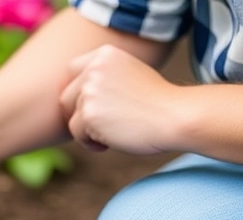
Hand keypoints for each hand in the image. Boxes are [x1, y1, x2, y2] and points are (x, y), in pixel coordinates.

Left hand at [59, 44, 183, 154]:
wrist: (176, 117)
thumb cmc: (158, 103)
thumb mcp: (129, 75)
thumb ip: (103, 78)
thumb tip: (73, 98)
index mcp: (104, 54)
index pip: (72, 71)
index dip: (77, 93)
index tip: (92, 107)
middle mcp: (94, 68)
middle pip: (66, 96)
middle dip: (79, 114)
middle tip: (101, 125)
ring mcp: (90, 90)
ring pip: (71, 117)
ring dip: (87, 130)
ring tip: (113, 133)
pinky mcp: (88, 114)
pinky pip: (76, 134)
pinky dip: (90, 142)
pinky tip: (111, 142)